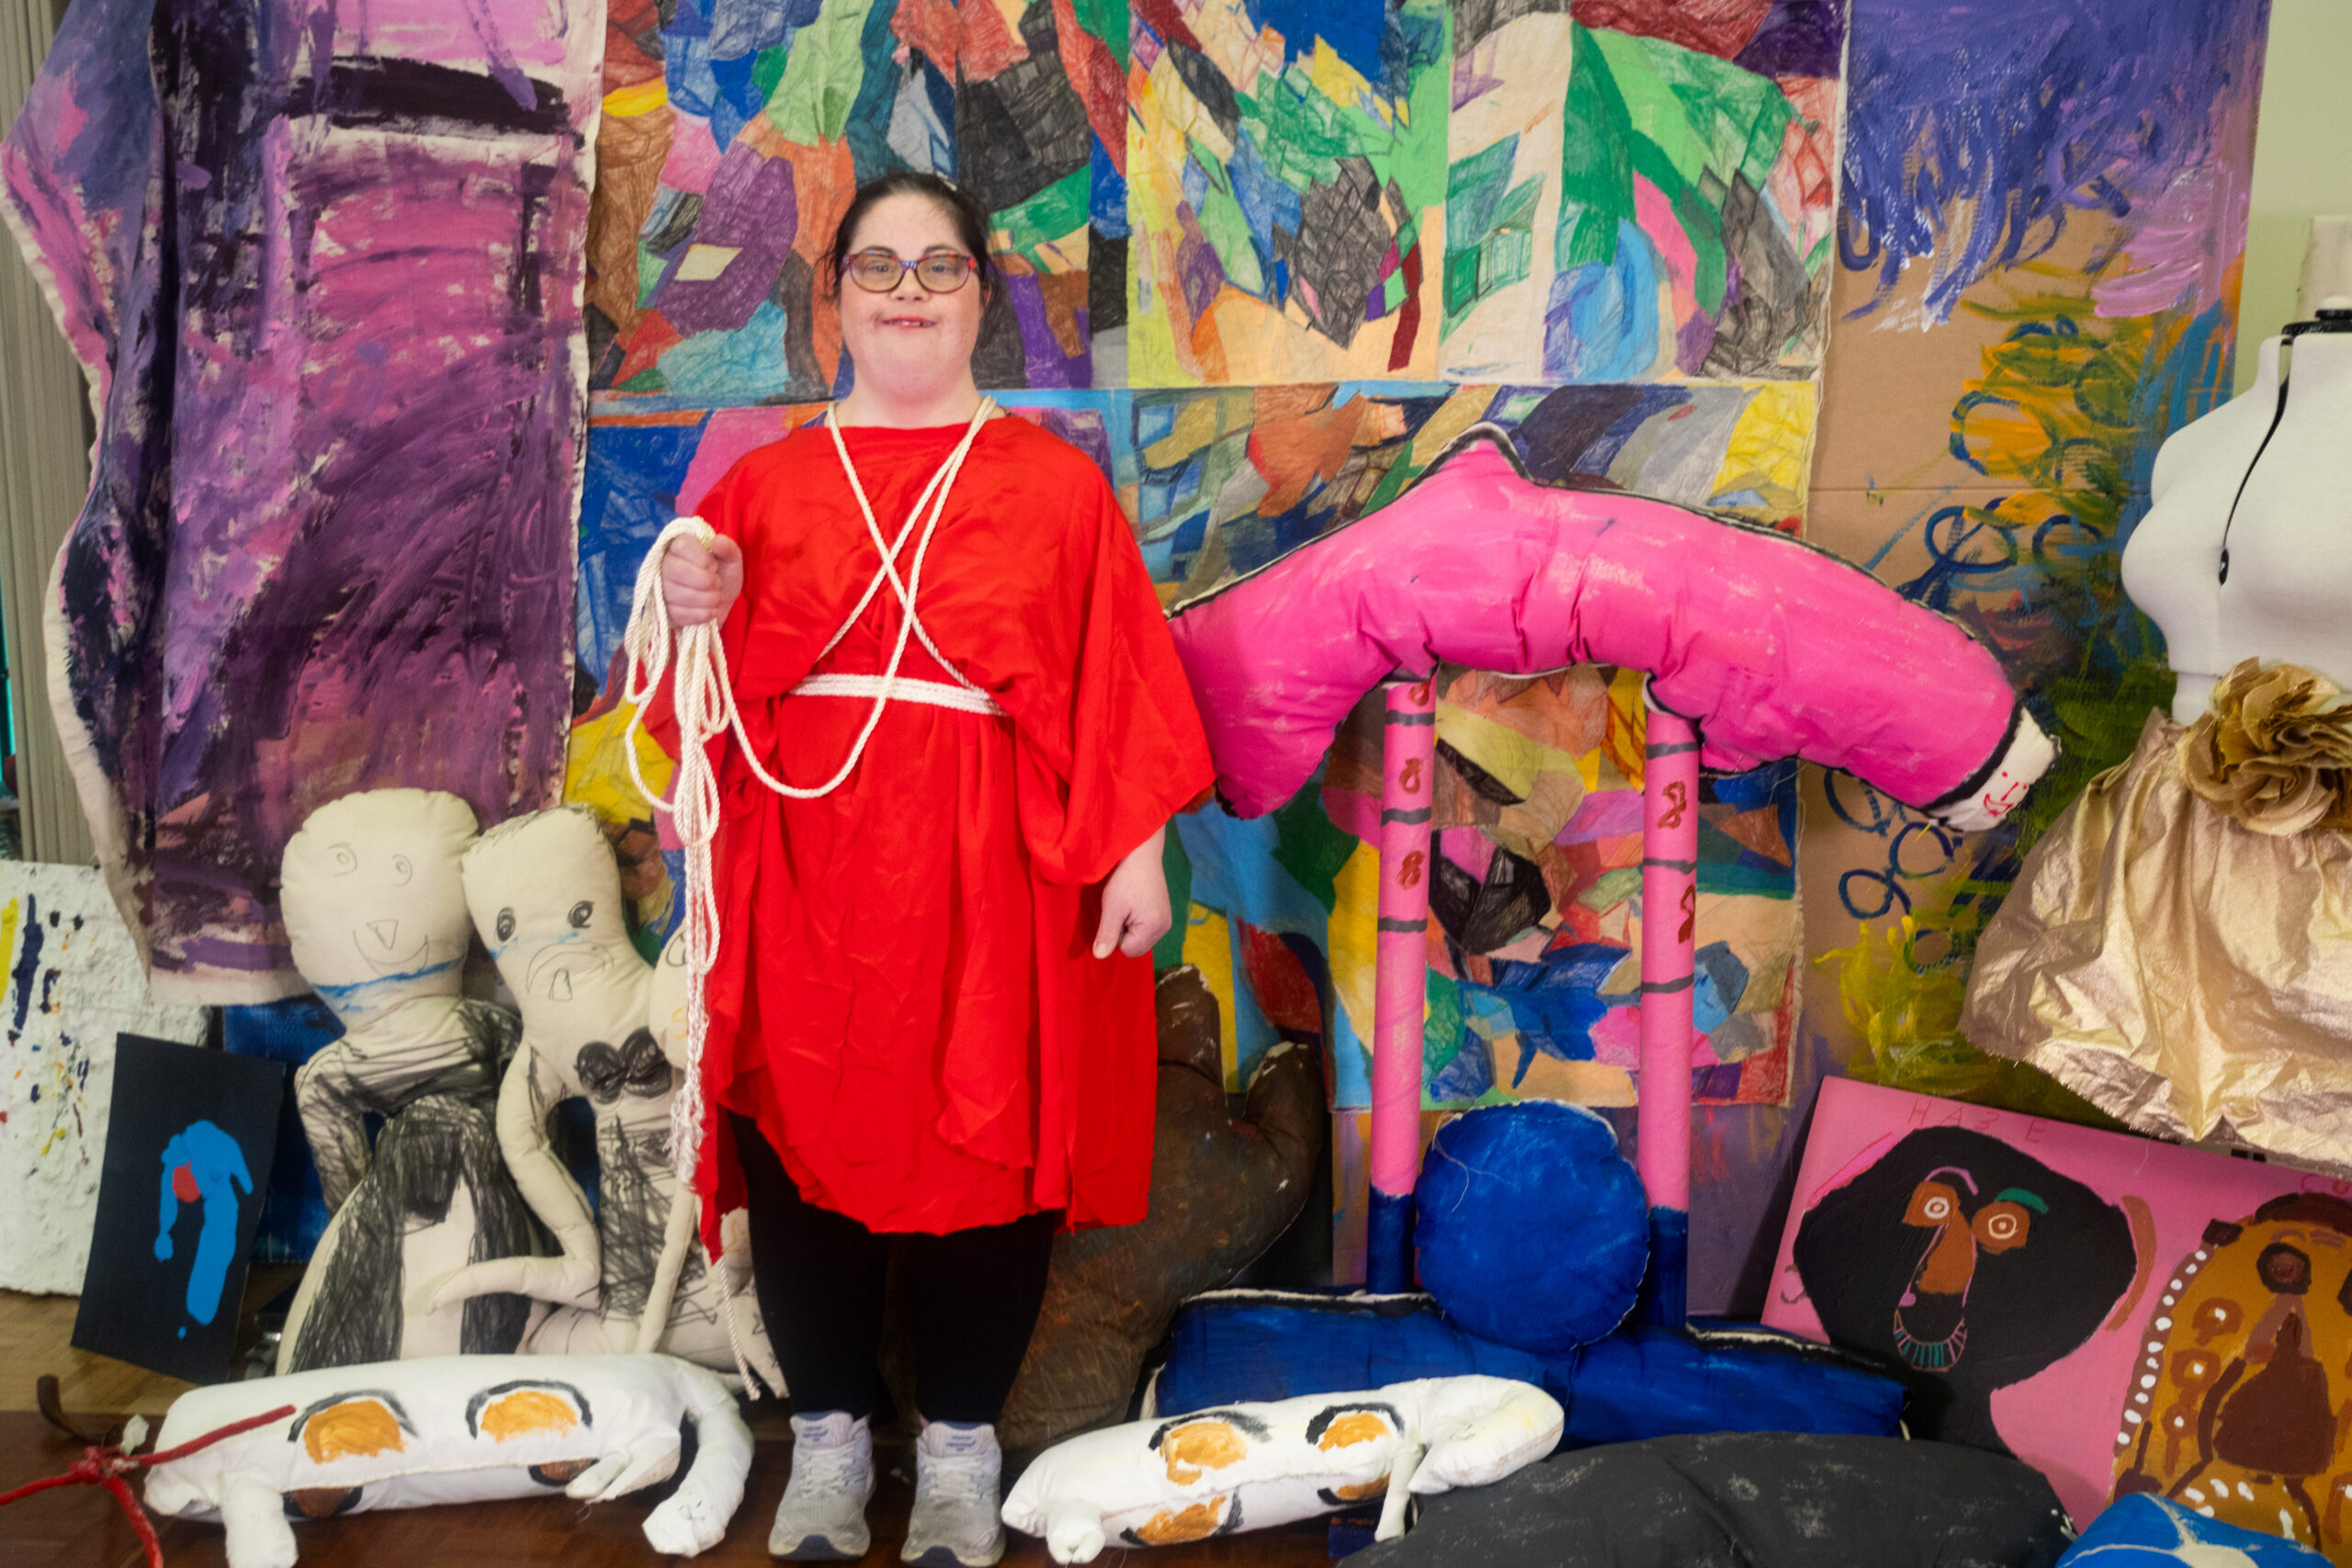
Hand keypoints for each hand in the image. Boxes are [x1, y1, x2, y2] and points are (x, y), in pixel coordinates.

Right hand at [661, 533, 743, 626]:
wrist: (721, 603)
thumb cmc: (723, 576)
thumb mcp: (732, 560)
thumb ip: (728, 548)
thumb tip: (717, 541)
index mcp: (680, 545)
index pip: (682, 546)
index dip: (702, 558)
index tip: (714, 566)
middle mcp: (665, 563)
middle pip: (676, 570)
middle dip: (704, 581)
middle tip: (716, 583)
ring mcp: (661, 588)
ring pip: (677, 594)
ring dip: (706, 599)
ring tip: (715, 597)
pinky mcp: (664, 610)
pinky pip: (679, 613)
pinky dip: (702, 614)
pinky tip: (710, 610)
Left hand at [1092, 827, 1171, 959]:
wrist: (1142, 853)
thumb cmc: (1126, 878)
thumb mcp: (1112, 907)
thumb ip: (1107, 934)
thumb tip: (1099, 957)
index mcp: (1154, 928)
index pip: (1128, 950)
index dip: (1115, 935)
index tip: (1116, 913)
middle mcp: (1165, 928)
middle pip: (1136, 947)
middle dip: (1124, 933)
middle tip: (1121, 909)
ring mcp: (1166, 921)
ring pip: (1140, 938)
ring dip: (1129, 927)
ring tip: (1127, 904)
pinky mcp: (1164, 913)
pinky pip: (1146, 929)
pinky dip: (1136, 921)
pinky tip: (1134, 903)